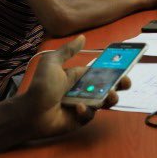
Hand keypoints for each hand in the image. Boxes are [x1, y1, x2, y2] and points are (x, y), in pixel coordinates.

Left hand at [14, 36, 130, 139]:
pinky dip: (87, 111)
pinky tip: (79, 107)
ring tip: (109, 96)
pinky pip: (90, 115)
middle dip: (119, 85)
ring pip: (103, 102)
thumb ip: (68, 51)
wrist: (30, 112)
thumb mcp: (53, 63)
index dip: (114, 70)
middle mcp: (83, 90)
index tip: (125, 69)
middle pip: (107, 87)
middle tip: (125, 84)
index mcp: (79, 76)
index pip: (101, 72)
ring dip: (109, 98)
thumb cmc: (42, 86)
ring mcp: (83, 105)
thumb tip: (82, 37)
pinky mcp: (80, 120)